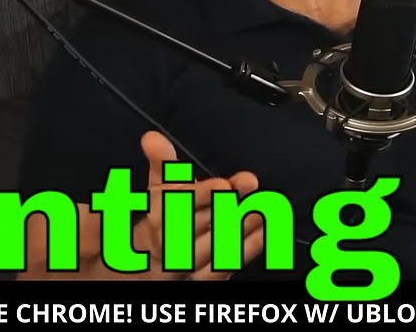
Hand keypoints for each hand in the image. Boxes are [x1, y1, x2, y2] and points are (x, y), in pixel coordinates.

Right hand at [133, 131, 264, 279]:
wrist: (149, 263)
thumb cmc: (161, 218)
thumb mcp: (159, 187)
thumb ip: (161, 162)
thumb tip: (151, 137)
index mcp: (157, 215)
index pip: (176, 205)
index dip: (200, 195)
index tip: (222, 184)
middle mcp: (170, 241)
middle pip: (198, 224)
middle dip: (225, 204)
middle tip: (249, 186)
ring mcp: (187, 262)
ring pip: (212, 246)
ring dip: (239, 225)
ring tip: (261, 205)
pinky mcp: (204, 277)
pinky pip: (224, 266)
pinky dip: (247, 248)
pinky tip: (265, 230)